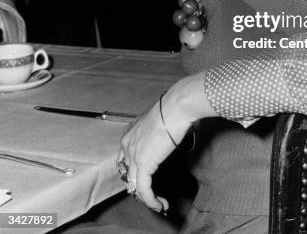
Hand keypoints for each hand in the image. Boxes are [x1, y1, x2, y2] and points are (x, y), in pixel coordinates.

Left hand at [119, 72, 212, 209]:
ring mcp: (133, 154)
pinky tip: (160, 204)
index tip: (147, 178)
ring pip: (134, 185)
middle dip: (138, 186)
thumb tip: (173, 135)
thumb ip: (161, 131)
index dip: (135, 172)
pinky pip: (143, 189)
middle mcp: (127, 143)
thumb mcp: (162, 121)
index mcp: (131, 132)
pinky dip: (151, 201)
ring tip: (159, 204)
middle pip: (127, 173)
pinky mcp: (143, 164)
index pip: (126, 159)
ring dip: (147, 198)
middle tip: (152, 195)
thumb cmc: (175, 108)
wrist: (177, 105)